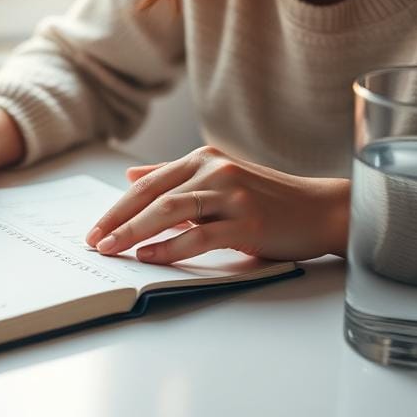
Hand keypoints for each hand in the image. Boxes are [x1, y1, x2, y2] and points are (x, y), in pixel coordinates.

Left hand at [84, 146, 349, 262]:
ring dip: (135, 232)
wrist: (322, 209)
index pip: (148, 183)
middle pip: (153, 195)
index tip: (95, 229)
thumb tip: (130, 177)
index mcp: (203, 159)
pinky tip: (149, 257)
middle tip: (94, 243)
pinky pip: (199, 235)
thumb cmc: (267, 200)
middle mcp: (215, 170)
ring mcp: (232, 194)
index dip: (117, 207)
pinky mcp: (248, 221)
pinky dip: (170, 247)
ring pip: (170, 211)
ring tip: (112, 250)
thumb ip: (175, 178)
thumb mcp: (218, 181)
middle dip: (117, 220)